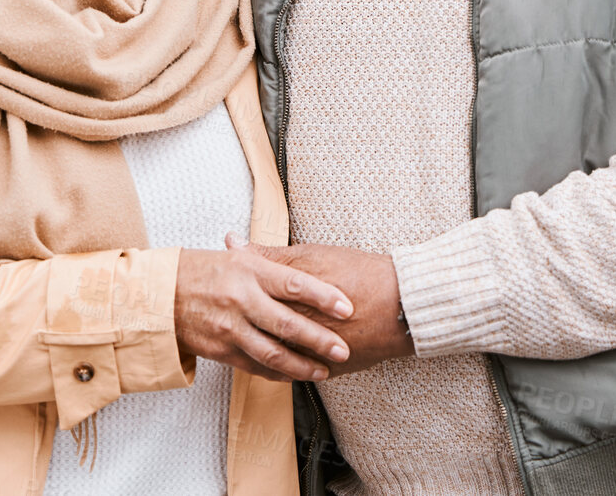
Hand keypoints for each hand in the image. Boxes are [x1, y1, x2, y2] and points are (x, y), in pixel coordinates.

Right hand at [174, 239, 353, 383]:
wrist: (158, 295)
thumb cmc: (201, 271)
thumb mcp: (235, 258)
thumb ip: (268, 259)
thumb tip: (299, 252)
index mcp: (249, 271)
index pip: (295, 283)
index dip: (324, 297)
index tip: (347, 307)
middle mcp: (241, 300)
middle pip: (288, 324)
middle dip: (319, 340)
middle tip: (343, 350)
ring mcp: (230, 328)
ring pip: (272, 353)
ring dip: (301, 366)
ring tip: (324, 371)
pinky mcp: (220, 350)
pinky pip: (254, 366)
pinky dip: (277, 374)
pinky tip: (294, 376)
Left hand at [229, 237, 413, 376]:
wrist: (403, 304)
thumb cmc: (359, 273)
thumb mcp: (312, 255)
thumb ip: (268, 254)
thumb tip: (231, 242)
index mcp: (288, 296)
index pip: (244, 298)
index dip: (225, 293)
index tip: (212, 291)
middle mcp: (296, 327)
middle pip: (253, 330)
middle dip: (232, 325)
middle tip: (217, 318)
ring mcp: (311, 352)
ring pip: (270, 357)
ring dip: (252, 349)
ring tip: (236, 340)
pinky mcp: (328, 369)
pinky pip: (295, 374)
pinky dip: (279, 368)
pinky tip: (268, 360)